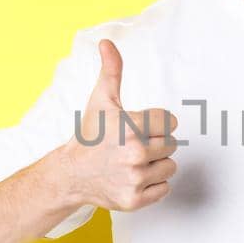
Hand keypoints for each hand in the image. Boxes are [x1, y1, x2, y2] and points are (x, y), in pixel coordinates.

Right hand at [59, 38, 179, 210]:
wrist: (71, 174)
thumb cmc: (90, 135)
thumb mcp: (101, 100)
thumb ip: (111, 70)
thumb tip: (107, 42)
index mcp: (130, 126)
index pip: (170, 121)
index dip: (157, 123)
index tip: (140, 127)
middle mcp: (134, 153)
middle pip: (172, 144)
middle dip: (156, 143)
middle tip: (133, 146)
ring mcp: (134, 178)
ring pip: (170, 166)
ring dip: (157, 164)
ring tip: (133, 162)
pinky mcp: (135, 199)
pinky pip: (164, 188)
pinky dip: (153, 184)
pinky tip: (134, 177)